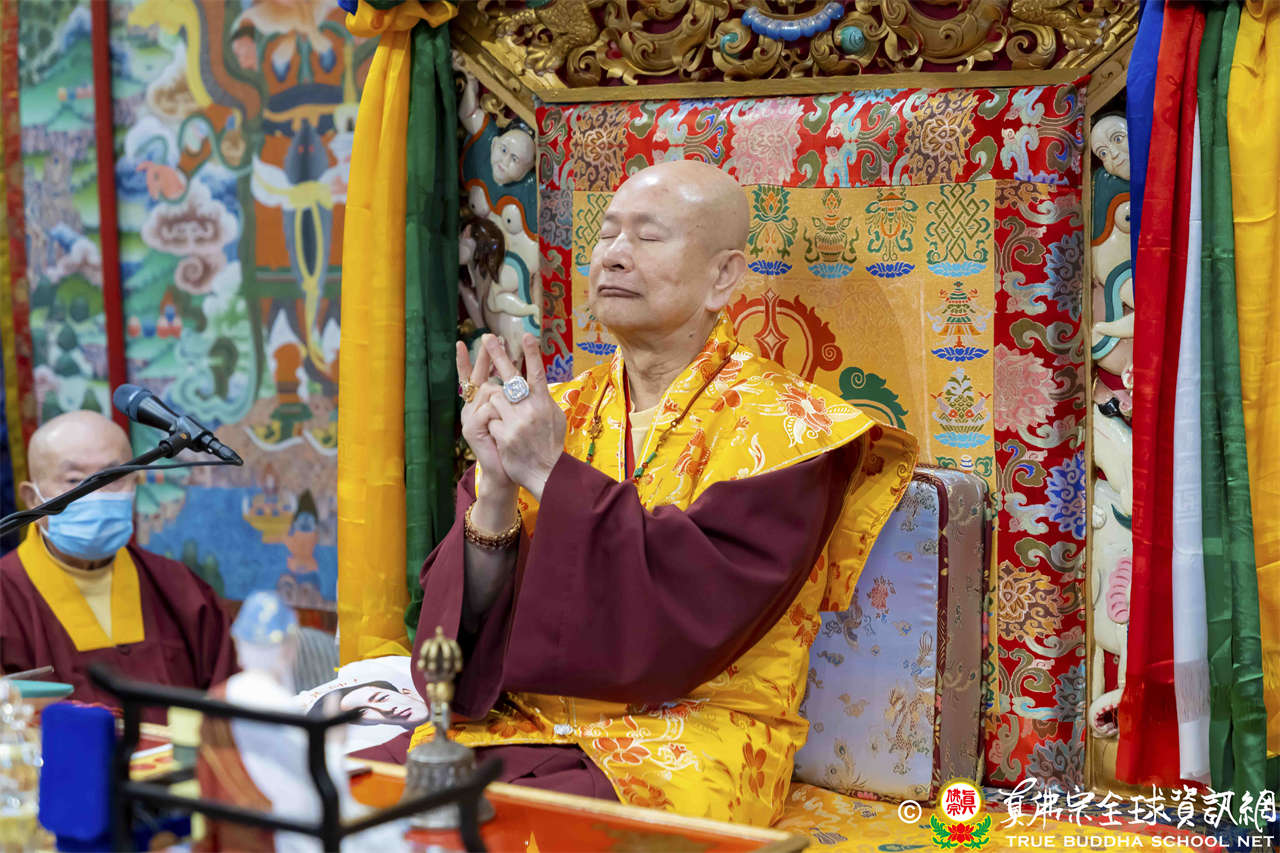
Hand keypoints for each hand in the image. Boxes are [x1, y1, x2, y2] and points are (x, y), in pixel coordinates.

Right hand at [456, 338, 516, 503]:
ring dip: (503, 397)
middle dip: (484, 356)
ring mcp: (470, 417)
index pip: (477, 377)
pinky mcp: (471, 428)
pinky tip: (501, 425)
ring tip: (510, 412)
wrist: (510, 472)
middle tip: (488, 337)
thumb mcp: (520, 417)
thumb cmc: (518, 446)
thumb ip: (518, 399)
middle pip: (478, 376)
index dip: (471, 360)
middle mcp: (474, 408)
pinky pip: (487, 409)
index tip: (466, 341)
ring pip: (487, 391)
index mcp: (485, 404)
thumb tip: (524, 377)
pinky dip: (499, 414)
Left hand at [483, 333, 565, 500]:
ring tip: (505, 421)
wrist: (546, 473)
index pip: (538, 373)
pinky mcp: (505, 435)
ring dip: (494, 406)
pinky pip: (491, 421)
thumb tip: (538, 384)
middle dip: (498, 354)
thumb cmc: (550, 445)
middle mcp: (531, 409)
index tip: (526, 335)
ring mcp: (517, 422)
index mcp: (544, 403)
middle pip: (511, 376)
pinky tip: (504, 439)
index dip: (532, 353)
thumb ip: (544, 400)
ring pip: (494, 399)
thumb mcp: (555, 419)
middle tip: (487, 337)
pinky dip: (494, 427)